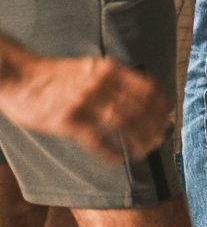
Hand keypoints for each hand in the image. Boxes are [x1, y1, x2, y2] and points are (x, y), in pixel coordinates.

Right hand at [0, 48, 167, 161]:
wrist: (19, 76)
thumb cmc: (54, 75)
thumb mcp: (89, 68)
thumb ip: (112, 79)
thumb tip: (138, 95)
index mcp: (108, 70)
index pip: (147, 88)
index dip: (161, 105)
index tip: (168, 117)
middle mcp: (101, 84)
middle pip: (140, 108)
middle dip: (155, 126)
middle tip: (159, 139)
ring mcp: (85, 102)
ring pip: (124, 123)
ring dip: (139, 140)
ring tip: (145, 151)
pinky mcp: (67, 120)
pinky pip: (97, 140)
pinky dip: (112, 152)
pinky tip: (119, 159)